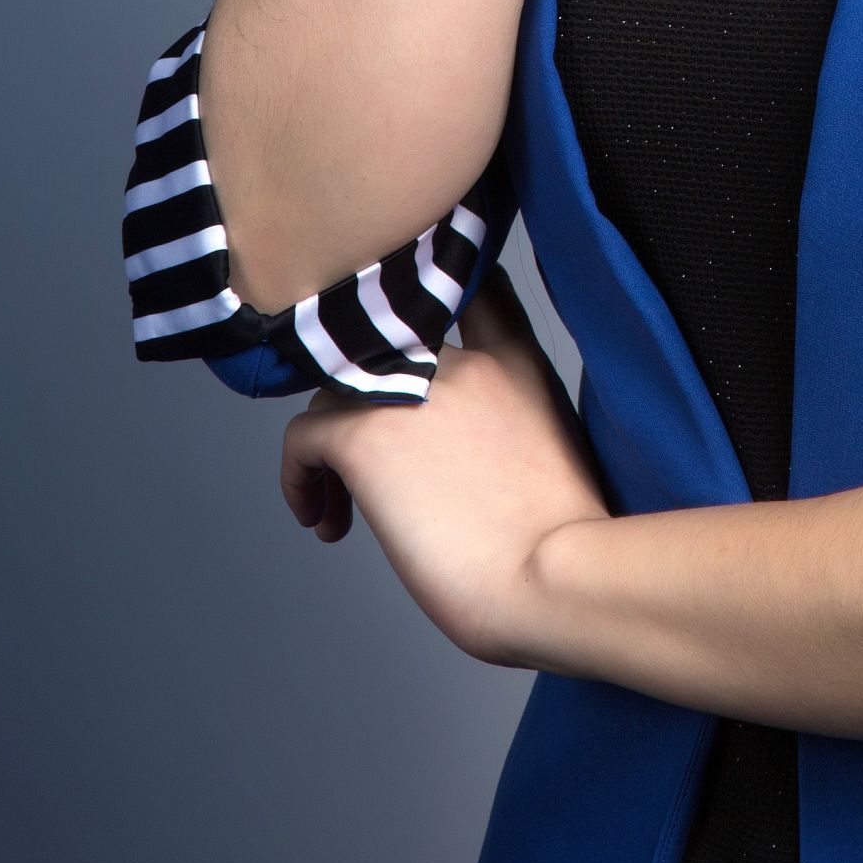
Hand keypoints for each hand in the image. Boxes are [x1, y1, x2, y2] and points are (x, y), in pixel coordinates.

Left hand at [280, 272, 607, 666]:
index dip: (434, 306)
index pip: (472, 287)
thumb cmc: (562, 539)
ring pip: (336, 391)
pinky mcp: (364, 436)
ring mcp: (408, 389)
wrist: (551, 574)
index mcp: (516, 358)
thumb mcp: (558, 446)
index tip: (413, 349)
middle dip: (370, 397)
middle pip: (385, 342)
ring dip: (333, 445)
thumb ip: (515, 419)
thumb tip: (476, 451)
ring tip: (345, 506)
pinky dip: (300, 477)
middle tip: (377, 466)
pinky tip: (322, 519)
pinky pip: (303, 436)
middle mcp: (459, 359)